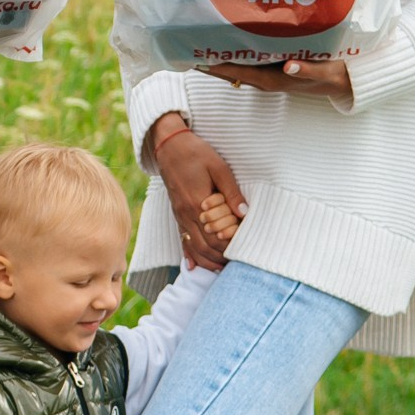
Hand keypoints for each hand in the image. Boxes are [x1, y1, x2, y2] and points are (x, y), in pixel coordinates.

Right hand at [149, 115, 244, 271]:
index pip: (217, 236)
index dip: (231, 246)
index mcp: (198, 203)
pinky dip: (189, 255)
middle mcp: (186, 214)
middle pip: (205, 246)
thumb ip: (231, 191)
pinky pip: (182, 239)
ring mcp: (180, 216)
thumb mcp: (218, 167)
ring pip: (193, 247)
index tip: (245, 249)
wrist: (169, 145)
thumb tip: (244, 212)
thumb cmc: (196, 153)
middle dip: (222, 258)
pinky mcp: (176, 214)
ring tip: (222, 269)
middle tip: (238, 264)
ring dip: (208, 260)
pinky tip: (193, 267)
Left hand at [201, 57, 353, 104]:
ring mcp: (269, 73)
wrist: (344, 82)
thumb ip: (308, 70)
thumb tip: (289, 67)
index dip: (218, 67)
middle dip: (210, 61)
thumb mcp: (326, 73)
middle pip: (232, 70)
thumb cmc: (334, 75)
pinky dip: (235, 52)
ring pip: (238, 65)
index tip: (197, 59)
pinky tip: (224, 42)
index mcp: (275, 80)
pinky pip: (249, 60)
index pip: (240, 73)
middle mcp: (267, 78)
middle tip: (187, 47)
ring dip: (219, 56)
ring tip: (198, 43)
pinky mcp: (274, 68)